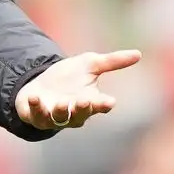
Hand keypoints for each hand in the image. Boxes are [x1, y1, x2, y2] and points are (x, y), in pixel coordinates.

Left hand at [14, 49, 139, 129]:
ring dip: (62, 111)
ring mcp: (55, 116)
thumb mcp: (90, 64)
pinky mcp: (37, 115)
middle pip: (81, 115)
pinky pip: (37, 115)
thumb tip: (139, 54)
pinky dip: (36, 107)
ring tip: (63, 102)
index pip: (100, 105)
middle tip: (85, 101)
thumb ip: (112, 61)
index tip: (110, 101)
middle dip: (83, 109)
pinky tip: (34, 97)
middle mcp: (74, 113)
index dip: (104, 104)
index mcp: (90, 102)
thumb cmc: (69, 76)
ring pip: (60, 119)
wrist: (41, 82)